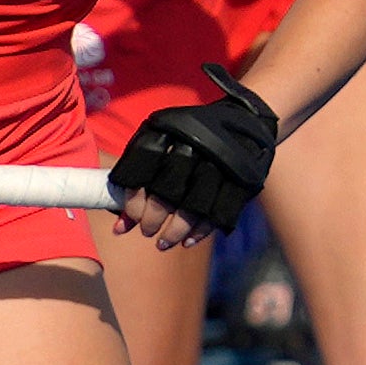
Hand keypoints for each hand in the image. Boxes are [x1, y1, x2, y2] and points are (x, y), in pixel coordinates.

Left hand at [111, 69, 278, 250]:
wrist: (247, 120)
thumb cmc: (190, 137)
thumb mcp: (161, 141)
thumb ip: (137, 178)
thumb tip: (119, 227)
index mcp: (171, 129)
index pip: (143, 167)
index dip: (133, 196)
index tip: (130, 215)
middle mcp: (197, 145)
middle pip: (168, 190)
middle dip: (153, 217)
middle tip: (147, 230)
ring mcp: (223, 163)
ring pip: (194, 206)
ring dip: (175, 231)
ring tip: (162, 244)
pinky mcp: (244, 180)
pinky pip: (221, 212)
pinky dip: (202, 230)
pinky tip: (188, 241)